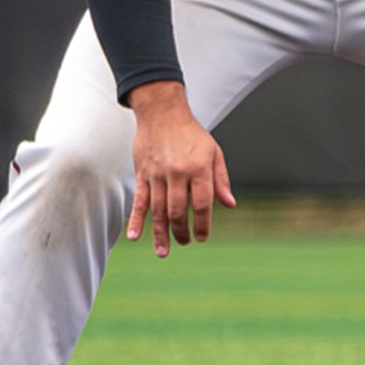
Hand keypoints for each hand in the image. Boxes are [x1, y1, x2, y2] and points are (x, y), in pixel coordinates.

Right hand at [126, 81, 235, 257]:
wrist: (162, 112)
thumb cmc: (191, 133)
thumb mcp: (214, 152)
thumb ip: (221, 179)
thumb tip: (229, 204)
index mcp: (198, 168)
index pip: (202, 204)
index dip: (203, 224)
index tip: (203, 236)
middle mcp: (178, 173)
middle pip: (178, 211)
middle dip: (182, 232)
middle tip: (186, 241)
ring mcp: (158, 175)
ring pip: (159, 210)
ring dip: (161, 234)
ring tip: (164, 252)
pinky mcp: (142, 174)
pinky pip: (139, 201)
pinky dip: (135, 220)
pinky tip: (135, 237)